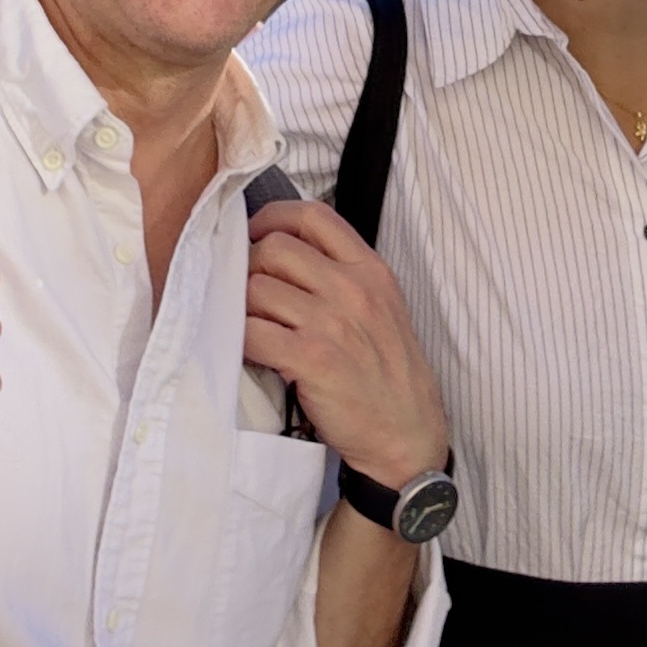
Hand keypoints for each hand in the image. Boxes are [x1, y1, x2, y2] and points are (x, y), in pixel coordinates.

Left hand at [242, 202, 448, 491]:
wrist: (407, 431)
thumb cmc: (388, 372)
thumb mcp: (382, 307)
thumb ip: (344, 274)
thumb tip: (283, 250)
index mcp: (371, 269)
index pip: (313, 215)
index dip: (272, 218)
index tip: (255, 235)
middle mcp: (352, 288)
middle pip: (274, 248)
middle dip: (249, 267)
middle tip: (248, 294)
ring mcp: (332, 323)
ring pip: (255, 288)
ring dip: (241, 306)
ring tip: (249, 326)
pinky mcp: (311, 359)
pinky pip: (251, 332)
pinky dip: (239, 339)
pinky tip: (250, 351)